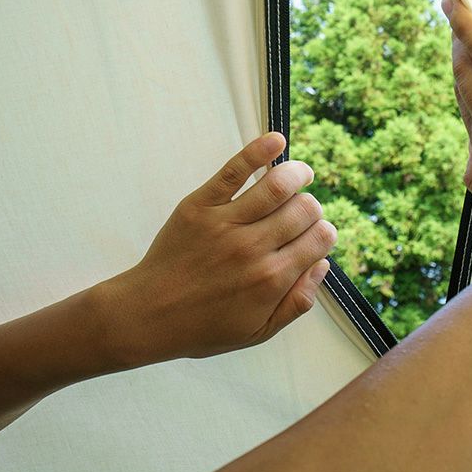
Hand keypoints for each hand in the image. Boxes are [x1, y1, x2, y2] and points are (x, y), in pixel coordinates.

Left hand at [95, 132, 335, 365]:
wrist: (146, 316)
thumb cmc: (203, 326)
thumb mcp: (258, 331)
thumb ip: (297, 303)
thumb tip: (323, 265)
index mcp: (272, 280)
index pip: (319, 239)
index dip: (325, 232)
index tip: (316, 234)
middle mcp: (253, 248)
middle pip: (304, 210)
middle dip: (312, 207)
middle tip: (303, 211)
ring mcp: (226, 223)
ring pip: (278, 185)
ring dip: (298, 173)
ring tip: (301, 173)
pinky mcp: (201, 205)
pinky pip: (234, 171)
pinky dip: (258, 151)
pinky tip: (276, 140)